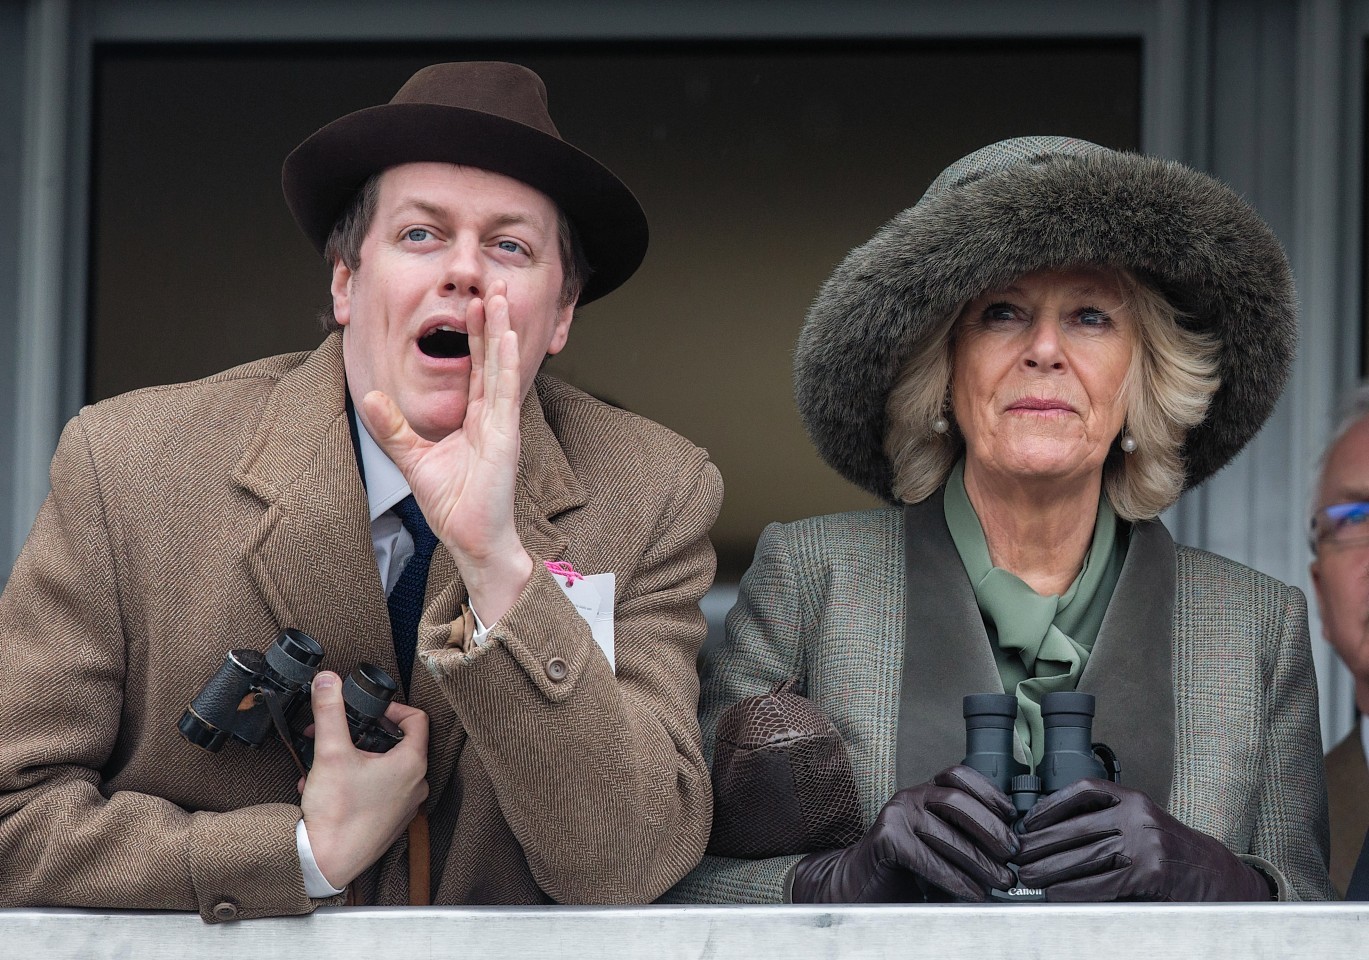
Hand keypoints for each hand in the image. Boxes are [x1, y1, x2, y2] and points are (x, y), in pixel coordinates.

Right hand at [300, 671, 429, 889]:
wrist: (327, 863)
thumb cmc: (338, 815)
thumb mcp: (331, 752)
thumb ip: (330, 711)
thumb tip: (328, 680)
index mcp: (412, 763)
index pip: (417, 719)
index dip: (393, 708)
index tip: (370, 709)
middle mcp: (415, 784)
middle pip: (397, 743)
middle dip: (363, 736)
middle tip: (340, 734)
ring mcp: (405, 806)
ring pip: (383, 768)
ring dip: (354, 760)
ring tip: (326, 763)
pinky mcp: (390, 821)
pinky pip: (377, 791)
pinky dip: (354, 783)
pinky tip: (326, 788)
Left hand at [362, 280, 533, 623]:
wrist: (471, 537)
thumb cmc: (452, 504)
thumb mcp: (413, 458)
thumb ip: (394, 428)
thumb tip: (371, 397)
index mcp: (475, 419)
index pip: (477, 367)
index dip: (475, 334)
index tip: (472, 301)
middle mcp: (492, 415)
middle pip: (492, 357)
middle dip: (493, 319)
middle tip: (494, 283)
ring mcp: (501, 423)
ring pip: (500, 365)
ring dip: (501, 329)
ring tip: (500, 295)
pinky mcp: (504, 436)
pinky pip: (504, 392)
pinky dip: (505, 362)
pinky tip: (505, 335)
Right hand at [790, 765, 1017, 902]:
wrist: (859, 883)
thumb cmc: (904, 868)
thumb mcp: (937, 843)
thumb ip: (962, 835)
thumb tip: (1008, 847)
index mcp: (924, 793)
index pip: (959, 776)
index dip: (989, 792)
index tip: (1012, 816)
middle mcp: (909, 797)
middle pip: (957, 801)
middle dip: (991, 829)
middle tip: (1012, 856)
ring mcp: (896, 815)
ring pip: (946, 832)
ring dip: (979, 861)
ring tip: (1000, 881)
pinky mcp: (886, 839)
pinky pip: (927, 857)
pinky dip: (955, 878)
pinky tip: (972, 893)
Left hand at [1014, 778, 1272, 900]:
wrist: (1219, 878)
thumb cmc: (1171, 853)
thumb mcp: (1141, 824)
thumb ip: (1105, 823)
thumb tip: (1046, 835)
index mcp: (1134, 798)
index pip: (1084, 791)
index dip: (1050, 805)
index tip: (1026, 821)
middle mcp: (1139, 816)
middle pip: (1076, 829)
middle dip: (1041, 844)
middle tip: (1017, 856)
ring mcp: (1146, 844)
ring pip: (1085, 858)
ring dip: (1051, 870)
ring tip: (1029, 877)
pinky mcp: (1151, 874)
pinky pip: (1102, 884)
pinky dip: (1075, 890)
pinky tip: (1057, 894)